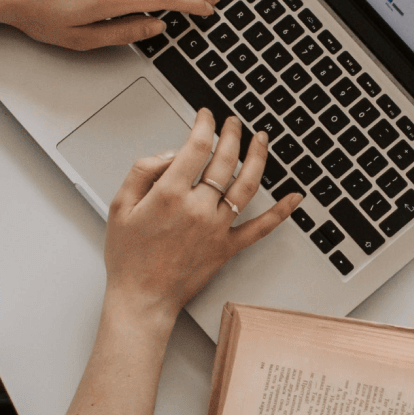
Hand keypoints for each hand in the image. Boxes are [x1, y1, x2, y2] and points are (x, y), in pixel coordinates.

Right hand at [102, 111, 298, 324]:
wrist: (142, 298)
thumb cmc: (128, 257)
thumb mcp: (119, 205)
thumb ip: (143, 171)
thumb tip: (170, 154)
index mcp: (169, 194)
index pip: (197, 146)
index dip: (204, 125)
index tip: (206, 116)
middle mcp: (198, 208)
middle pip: (225, 159)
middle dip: (231, 133)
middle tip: (233, 122)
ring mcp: (216, 228)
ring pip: (247, 184)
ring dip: (258, 157)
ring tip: (261, 139)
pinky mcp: (227, 247)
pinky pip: (260, 227)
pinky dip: (281, 212)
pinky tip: (294, 197)